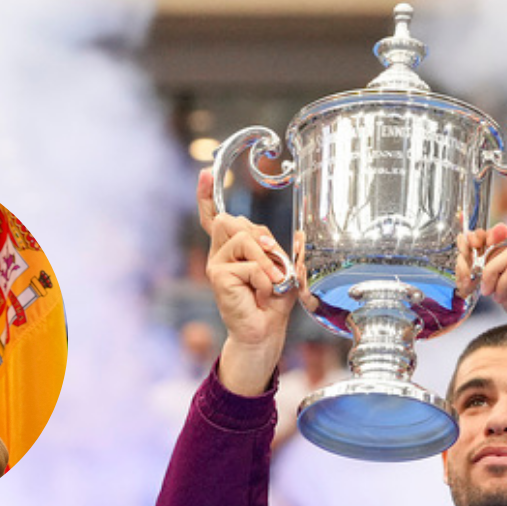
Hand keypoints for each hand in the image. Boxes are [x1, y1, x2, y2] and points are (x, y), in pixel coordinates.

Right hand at [196, 166, 296, 395]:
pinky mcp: (217, 275)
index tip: (205, 172)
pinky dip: (264, 279)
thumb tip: (301, 235)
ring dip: (266, 261)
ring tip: (270, 283)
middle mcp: (219, 253)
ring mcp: (216, 263)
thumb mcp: (284, 272)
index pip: (215, 217)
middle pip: (233, 220)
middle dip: (260, 238)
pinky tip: (260, 295)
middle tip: (273, 264)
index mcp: (232, 249)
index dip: (208, 195)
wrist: (264, 333)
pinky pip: (249, 264)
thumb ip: (285, 252)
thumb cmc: (273, 304)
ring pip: (244, 238)